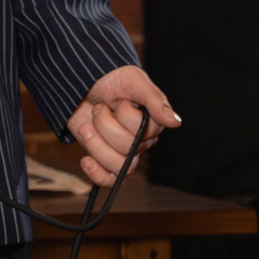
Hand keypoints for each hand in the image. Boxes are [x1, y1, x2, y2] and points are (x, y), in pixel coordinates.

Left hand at [67, 64, 181, 189]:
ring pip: (116, 165)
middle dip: (105, 124)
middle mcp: (140, 141)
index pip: (143, 134)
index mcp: (152, 125)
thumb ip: (154, 99)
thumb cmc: (112, 79)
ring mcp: (120, 151)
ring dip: (94, 142)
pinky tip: (86, 160)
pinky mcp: (103, 157)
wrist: (83, 83)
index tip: (120, 101)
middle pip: (127, 150)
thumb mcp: (133, 80)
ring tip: (87, 125)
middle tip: (100, 108)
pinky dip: (96, 173)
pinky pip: (107, 179)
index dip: (126, 117)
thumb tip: (175, 122)